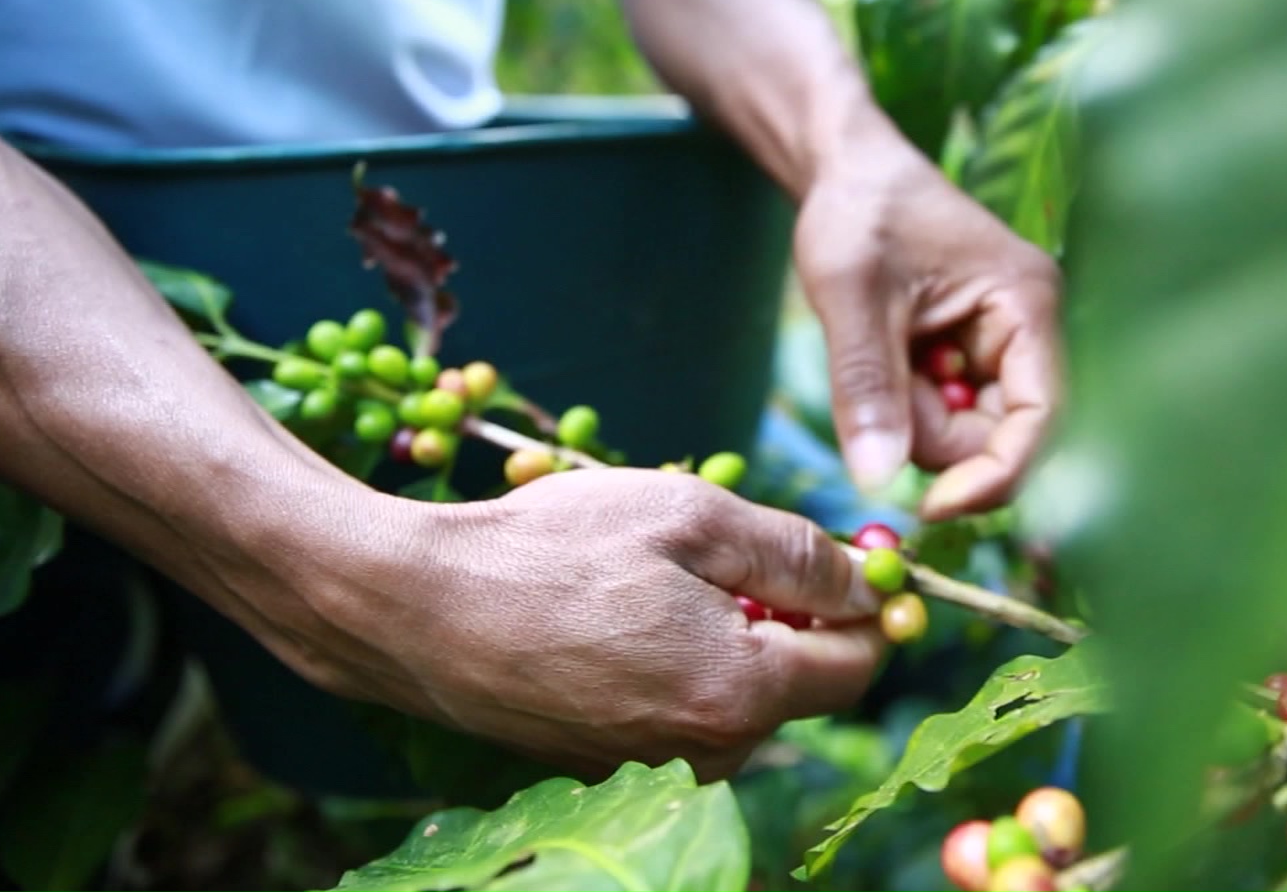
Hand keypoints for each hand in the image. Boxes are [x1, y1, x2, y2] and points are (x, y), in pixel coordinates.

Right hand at [272, 469, 884, 781]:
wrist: (412, 607)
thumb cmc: (551, 549)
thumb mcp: (692, 517)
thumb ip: (797, 554)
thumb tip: (874, 584)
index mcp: (739, 694)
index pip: (857, 663)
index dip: (865, 603)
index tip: (845, 554)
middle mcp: (704, 752)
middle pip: (799, 685)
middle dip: (787, 616)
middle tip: (723, 549)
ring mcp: (649, 767)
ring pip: (737, 698)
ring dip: (727, 638)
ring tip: (651, 579)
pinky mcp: (603, 765)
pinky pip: (677, 709)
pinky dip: (673, 661)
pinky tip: (615, 616)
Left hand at [794, 147, 1062, 519]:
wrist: (845, 167)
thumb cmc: (856, 211)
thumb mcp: (850, 295)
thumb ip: (866, 386)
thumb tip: (876, 480)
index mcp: (1026, 305)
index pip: (1039, 419)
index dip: (994, 475)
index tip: (930, 507)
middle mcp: (1029, 329)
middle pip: (1001, 434)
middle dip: (935, 436)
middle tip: (876, 389)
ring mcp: (1001, 344)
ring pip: (967, 430)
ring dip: (914, 417)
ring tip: (876, 350)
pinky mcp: (970, 355)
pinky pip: (946, 411)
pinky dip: (907, 403)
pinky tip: (886, 353)